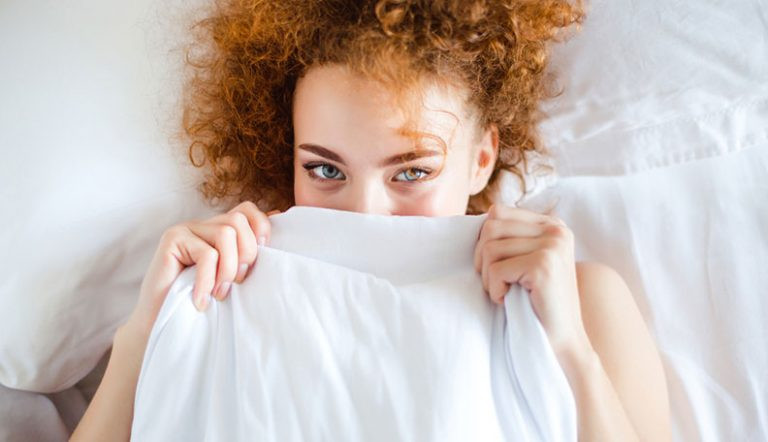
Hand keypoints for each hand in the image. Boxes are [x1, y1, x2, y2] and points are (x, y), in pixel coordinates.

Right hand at [123, 201, 281, 337]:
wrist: (164, 324)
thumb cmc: (203, 302)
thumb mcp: (234, 277)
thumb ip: (250, 251)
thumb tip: (278, 216)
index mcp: (220, 230)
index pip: (248, 210)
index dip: (260, 230)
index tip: (256, 262)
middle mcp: (204, 224)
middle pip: (239, 220)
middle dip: (246, 255)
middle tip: (236, 283)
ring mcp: (186, 229)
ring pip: (226, 234)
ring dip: (228, 269)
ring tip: (219, 293)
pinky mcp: (172, 239)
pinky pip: (206, 254)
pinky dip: (208, 281)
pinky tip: (201, 300)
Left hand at [473, 203, 585, 351]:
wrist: (562, 342)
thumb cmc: (535, 303)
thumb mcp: (525, 260)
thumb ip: (511, 236)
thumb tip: (480, 217)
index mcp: (552, 224)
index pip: (498, 212)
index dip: (485, 240)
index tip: (496, 266)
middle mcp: (556, 229)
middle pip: (490, 227)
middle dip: (482, 259)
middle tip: (496, 282)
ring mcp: (552, 245)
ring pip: (489, 248)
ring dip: (487, 277)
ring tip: (504, 292)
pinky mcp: (543, 266)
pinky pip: (495, 270)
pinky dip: (494, 290)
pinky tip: (508, 300)